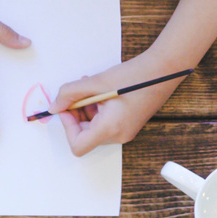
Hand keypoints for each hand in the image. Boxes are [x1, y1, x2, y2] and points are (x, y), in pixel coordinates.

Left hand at [50, 53, 185, 156]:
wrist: (162, 72)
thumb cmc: (133, 76)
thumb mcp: (96, 82)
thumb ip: (70, 94)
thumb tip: (54, 106)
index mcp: (110, 129)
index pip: (77, 145)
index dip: (67, 127)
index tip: (67, 107)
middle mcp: (118, 136)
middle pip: (85, 136)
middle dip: (76, 114)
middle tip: (77, 93)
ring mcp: (124, 133)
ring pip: (94, 129)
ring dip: (86, 110)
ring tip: (91, 88)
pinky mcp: (128, 127)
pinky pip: (105, 125)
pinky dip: (97, 111)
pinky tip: (101, 93)